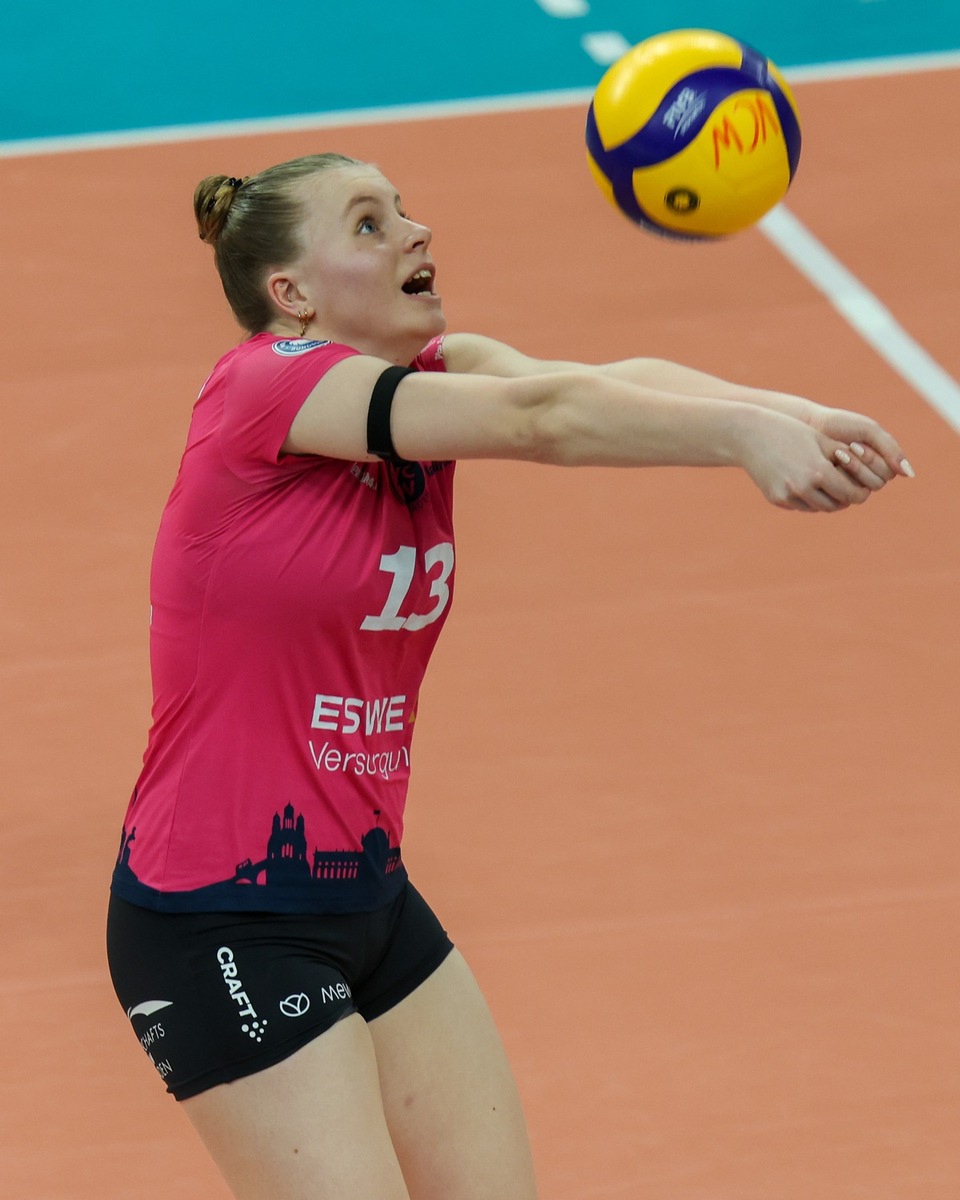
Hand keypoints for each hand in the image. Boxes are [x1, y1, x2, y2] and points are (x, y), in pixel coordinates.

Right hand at [738, 408, 881, 512]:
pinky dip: (809, 500)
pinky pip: (801, 506)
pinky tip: (810, 488)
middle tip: (848, 491)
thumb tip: (868, 477)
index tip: (862, 488)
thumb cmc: (791, 432)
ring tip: (831, 490)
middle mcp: (803, 486)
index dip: (860, 492)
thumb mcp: (822, 441)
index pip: (851, 493)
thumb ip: (846, 459)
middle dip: (845, 498)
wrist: (751, 435)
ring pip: (819, 508)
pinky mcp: (776, 499)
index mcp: (819, 470)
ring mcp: (788, 495)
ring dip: (828, 501)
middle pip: (837, 504)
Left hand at [803, 404, 914, 489]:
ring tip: (837, 454)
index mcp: (879, 462)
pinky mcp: (833, 490)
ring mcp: (849, 484)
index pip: (888, 473)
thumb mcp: (868, 431)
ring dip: (851, 472)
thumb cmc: (840, 426)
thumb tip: (910, 474)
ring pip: (861, 492)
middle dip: (861, 465)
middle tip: (847, 449)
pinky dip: (836, 480)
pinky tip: (826, 466)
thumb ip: (890, 449)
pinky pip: (842, 495)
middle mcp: (867, 476)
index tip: (856, 444)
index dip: (873, 460)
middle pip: (876, 484)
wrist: (809, 426)